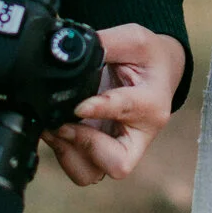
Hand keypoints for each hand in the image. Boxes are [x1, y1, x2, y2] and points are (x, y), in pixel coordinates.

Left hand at [43, 24, 187, 187]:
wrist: (157, 72)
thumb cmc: (147, 57)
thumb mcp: (133, 39)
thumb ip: (104, 44)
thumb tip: (66, 47)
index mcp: (151, 103)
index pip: (126, 111)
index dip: (101, 110)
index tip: (79, 107)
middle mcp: (139, 134)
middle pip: (116, 163)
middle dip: (85, 145)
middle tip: (62, 123)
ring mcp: (120, 147)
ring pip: (93, 173)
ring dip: (69, 153)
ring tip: (54, 127)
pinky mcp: (102, 151)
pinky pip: (81, 168)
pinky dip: (63, 153)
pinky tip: (54, 130)